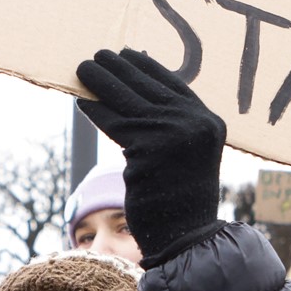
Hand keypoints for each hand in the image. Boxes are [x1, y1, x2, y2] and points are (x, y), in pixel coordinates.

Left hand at [75, 48, 225, 264]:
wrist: (184, 236)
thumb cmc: (180, 200)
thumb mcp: (186, 154)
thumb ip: (173, 126)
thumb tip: (137, 92)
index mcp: (208, 122)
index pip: (174, 84)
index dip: (147, 67)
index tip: (127, 53)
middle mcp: (194, 124)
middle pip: (148, 87)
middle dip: (119, 68)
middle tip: (98, 55)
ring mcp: (171, 136)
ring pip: (127, 100)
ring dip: (101, 81)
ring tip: (83, 68)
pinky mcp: (146, 151)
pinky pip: (113, 122)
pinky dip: (95, 110)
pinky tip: (82, 101)